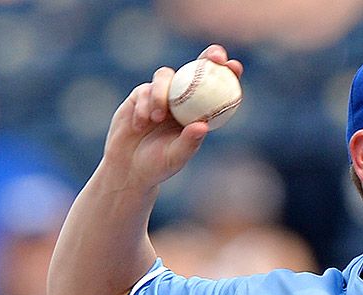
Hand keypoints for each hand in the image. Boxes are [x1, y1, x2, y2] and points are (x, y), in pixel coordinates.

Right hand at [101, 44, 243, 188]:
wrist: (128, 168)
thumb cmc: (157, 165)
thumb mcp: (175, 157)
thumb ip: (189, 142)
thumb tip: (202, 126)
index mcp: (198, 113)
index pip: (216, 89)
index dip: (227, 74)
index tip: (235, 66)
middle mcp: (182, 100)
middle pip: (195, 69)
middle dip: (206, 57)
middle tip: (213, 57)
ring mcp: (161, 95)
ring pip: (165, 76)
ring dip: (162, 93)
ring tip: (156, 119)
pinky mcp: (140, 96)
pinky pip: (144, 91)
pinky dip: (144, 106)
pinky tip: (140, 124)